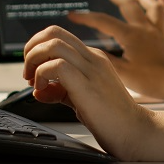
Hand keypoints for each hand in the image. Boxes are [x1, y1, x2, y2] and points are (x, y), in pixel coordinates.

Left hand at [21, 25, 154, 159]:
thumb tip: (39, 90)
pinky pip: (57, 66)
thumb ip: (60, 91)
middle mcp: (92, 58)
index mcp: (93, 58)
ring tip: (33, 80)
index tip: (33, 72)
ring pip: (53, 44)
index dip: (38, 50)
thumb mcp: (81, 98)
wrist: (134, 131)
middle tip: (28, 71)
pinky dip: (42, 75)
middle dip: (31, 48)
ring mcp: (91, 70)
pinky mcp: (87, 86)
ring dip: (34, 60)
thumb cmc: (112, 117)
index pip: (59, 37)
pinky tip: (43, 91)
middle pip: (54, 32)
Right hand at [65, 0, 163, 98]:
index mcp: (131, 36)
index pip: (103, 22)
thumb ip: (104, 58)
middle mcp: (146, 28)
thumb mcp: (121, 73)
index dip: (86, 17)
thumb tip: (87, 49)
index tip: (72, 15)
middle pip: (128, 4)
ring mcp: (159, 31)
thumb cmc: (149, 81)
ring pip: (151, 6)